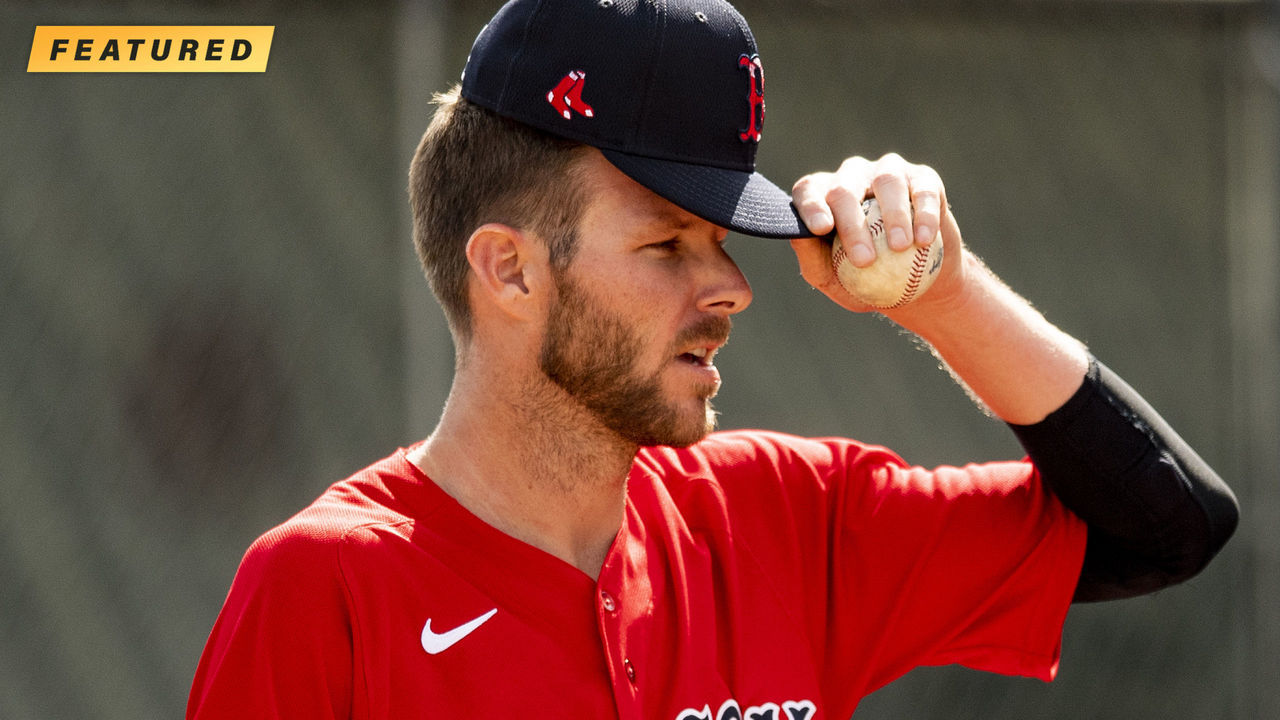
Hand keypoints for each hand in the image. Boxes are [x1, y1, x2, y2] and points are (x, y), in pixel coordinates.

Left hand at [789, 153, 955, 313]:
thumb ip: (812, 258)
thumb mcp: (833, 279)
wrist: (918, 282)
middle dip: (852, 223)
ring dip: (892, 214)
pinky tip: (925, 239)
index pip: (808, 190)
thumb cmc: (865, 282)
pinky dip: (924, 214)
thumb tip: (799, 238)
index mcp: (823, 196)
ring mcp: (887, 172)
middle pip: (845, 188)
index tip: (821, 230)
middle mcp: (852, 177)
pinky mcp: (924, 179)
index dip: (811, 205)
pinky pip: (923, 191)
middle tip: (864, 259)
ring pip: (886, 181)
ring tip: (899, 247)